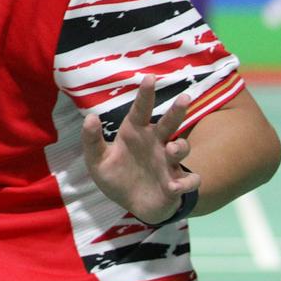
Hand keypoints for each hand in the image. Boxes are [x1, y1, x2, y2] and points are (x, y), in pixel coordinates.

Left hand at [81, 76, 198, 224]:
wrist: (131, 204)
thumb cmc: (115, 176)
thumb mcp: (97, 160)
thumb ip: (92, 140)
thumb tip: (90, 117)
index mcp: (135, 134)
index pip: (141, 111)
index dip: (145, 94)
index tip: (149, 77)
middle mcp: (156, 144)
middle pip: (170, 123)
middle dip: (177, 110)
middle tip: (184, 97)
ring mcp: (169, 163)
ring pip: (183, 148)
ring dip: (181, 147)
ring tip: (172, 150)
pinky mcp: (177, 184)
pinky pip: (189, 180)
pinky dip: (184, 183)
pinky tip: (171, 187)